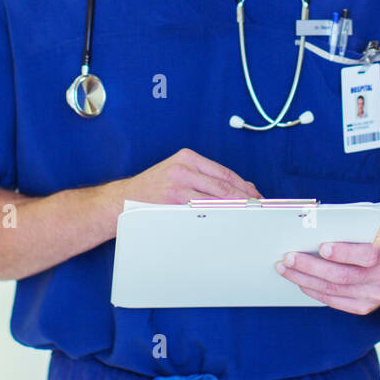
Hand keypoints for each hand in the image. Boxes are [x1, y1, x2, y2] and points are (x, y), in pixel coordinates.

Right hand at [113, 148, 260, 204]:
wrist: (122, 201)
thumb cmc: (153, 189)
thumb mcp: (177, 174)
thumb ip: (204, 178)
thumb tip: (238, 188)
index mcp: (187, 158)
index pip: (224, 172)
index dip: (243, 185)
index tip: (256, 195)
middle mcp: (183, 168)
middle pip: (223, 184)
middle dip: (243, 197)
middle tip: (257, 208)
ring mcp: (178, 184)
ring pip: (215, 198)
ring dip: (234, 208)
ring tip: (247, 216)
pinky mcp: (173, 201)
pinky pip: (201, 210)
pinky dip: (217, 216)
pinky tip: (226, 221)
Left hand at [275, 225, 379, 314]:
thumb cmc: (376, 239)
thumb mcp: (371, 228)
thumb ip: (350, 227)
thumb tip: (312, 226)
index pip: (367, 255)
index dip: (344, 252)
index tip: (321, 247)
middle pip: (342, 276)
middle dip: (311, 266)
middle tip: (288, 257)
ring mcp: (375, 296)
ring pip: (333, 290)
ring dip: (304, 279)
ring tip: (285, 268)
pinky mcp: (364, 307)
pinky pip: (334, 301)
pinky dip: (313, 291)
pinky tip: (299, 281)